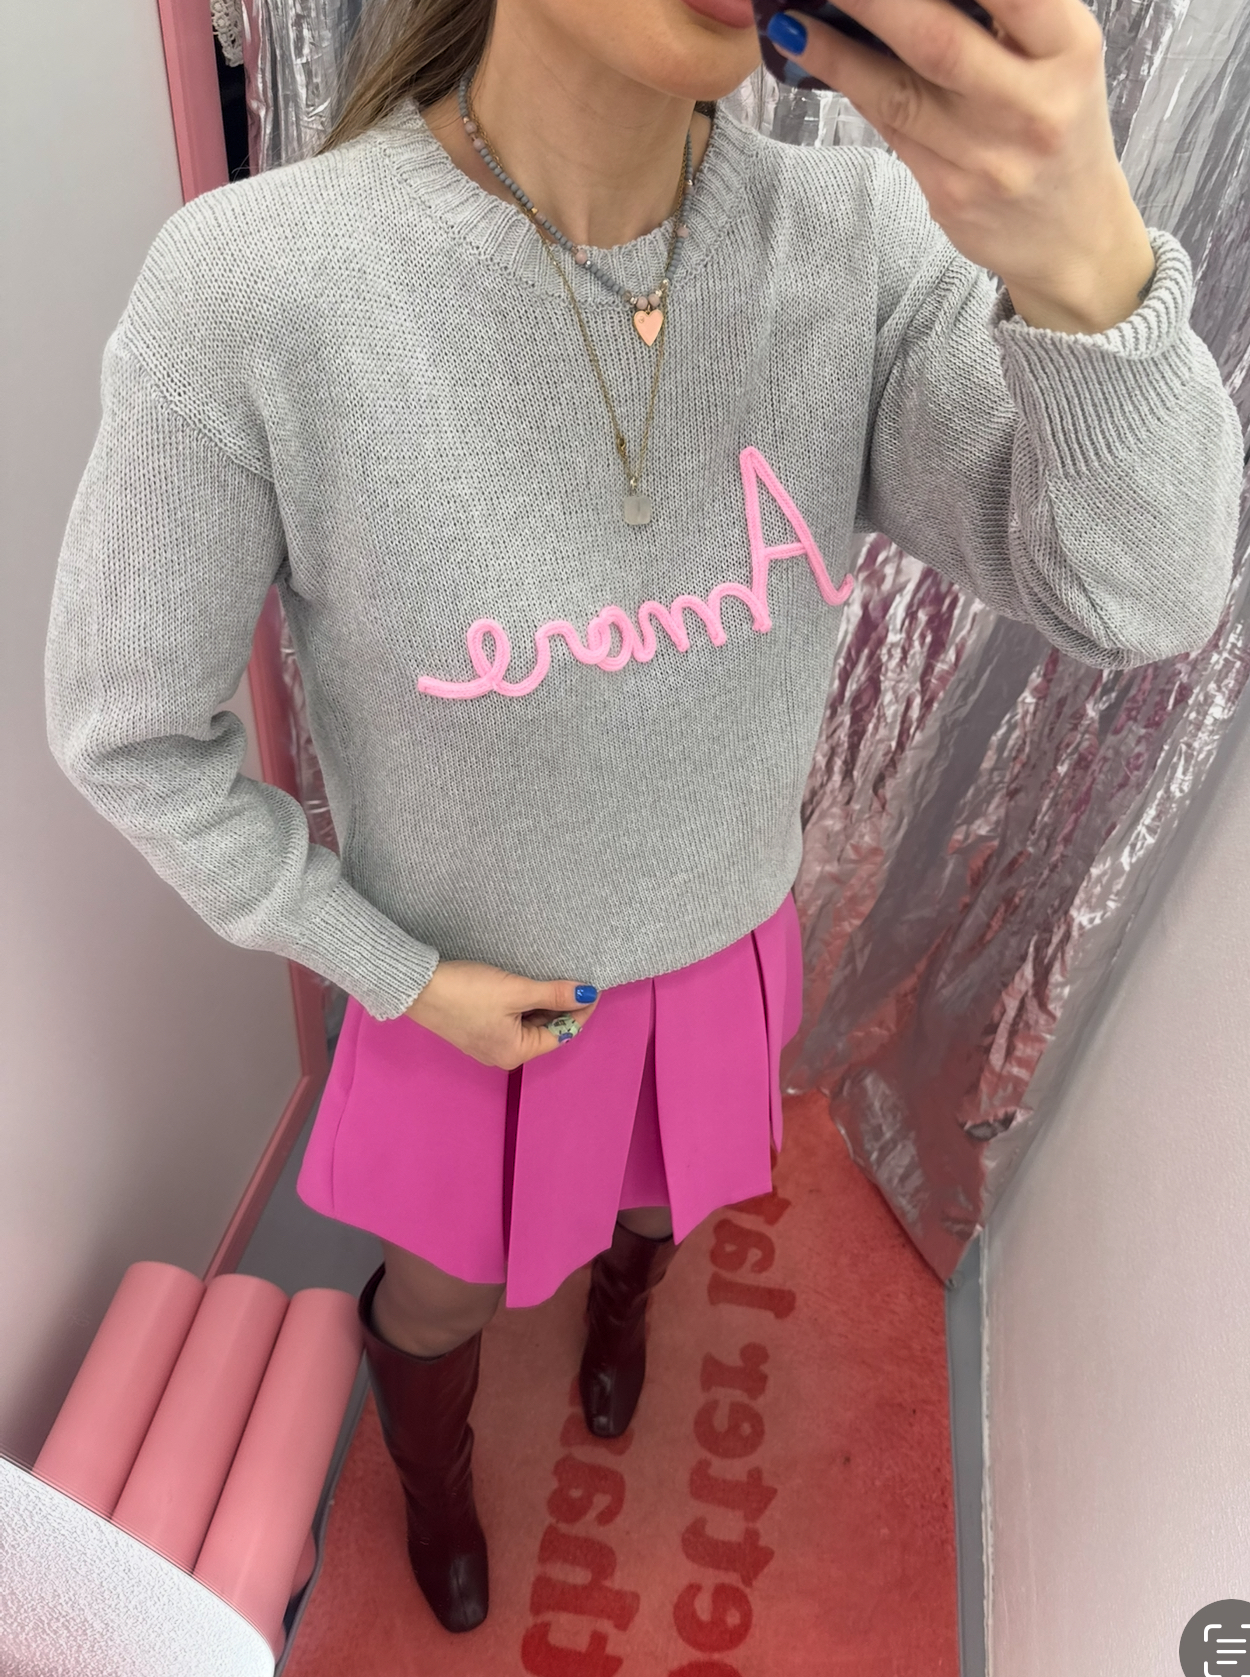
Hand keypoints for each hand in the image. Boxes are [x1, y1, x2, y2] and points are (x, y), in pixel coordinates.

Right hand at [405, 959, 600, 1069]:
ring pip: (527, 1024)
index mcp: (516, 1053)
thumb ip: (554, 994)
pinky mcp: (475, 1029)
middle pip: (544, 1031)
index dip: (580, 1011)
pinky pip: (510, 1020)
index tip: (593, 987)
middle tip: (575, 979)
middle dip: (561, 1007)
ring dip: (542, 1004)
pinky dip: (523, 1005)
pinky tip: (527, 986)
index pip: (561, 1033)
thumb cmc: (467, 992)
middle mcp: (503, 1055)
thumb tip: (588, 994)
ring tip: (553, 979)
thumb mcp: (516, 990)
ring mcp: (487, 1043)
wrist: (417, 987)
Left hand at [767, 0, 1157, 331]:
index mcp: (1070, 50)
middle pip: (937, 41)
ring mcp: (986, 157)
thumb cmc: (1059, 123)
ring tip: (790, 15)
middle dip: (874, 3)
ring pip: (897, 92)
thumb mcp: (1059, 56)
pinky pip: (890, 128)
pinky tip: (811, 52)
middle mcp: (1032, 105)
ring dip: (836, 49)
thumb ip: (1003, 16)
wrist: (1072, 236)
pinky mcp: (949, 193)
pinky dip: (849, 83)